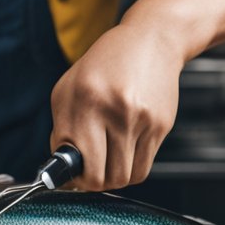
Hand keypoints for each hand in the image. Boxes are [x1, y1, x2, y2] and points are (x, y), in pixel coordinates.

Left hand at [49, 23, 185, 190]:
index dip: (75, 179)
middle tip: (89, 171)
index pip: (82, 165)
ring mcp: (143, 120)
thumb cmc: (104, 65)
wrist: (151, 41)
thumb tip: (63, 169)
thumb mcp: (68, 89)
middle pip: (106, 178)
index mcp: (87, 101)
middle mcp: (117, 111)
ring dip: (114, 176)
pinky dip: (131, 166)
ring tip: (106, 160)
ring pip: (127, 177)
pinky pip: (144, 165)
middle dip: (94, 182)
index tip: (72, 175)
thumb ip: (61, 129)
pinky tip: (123, 149)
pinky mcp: (162, 125)